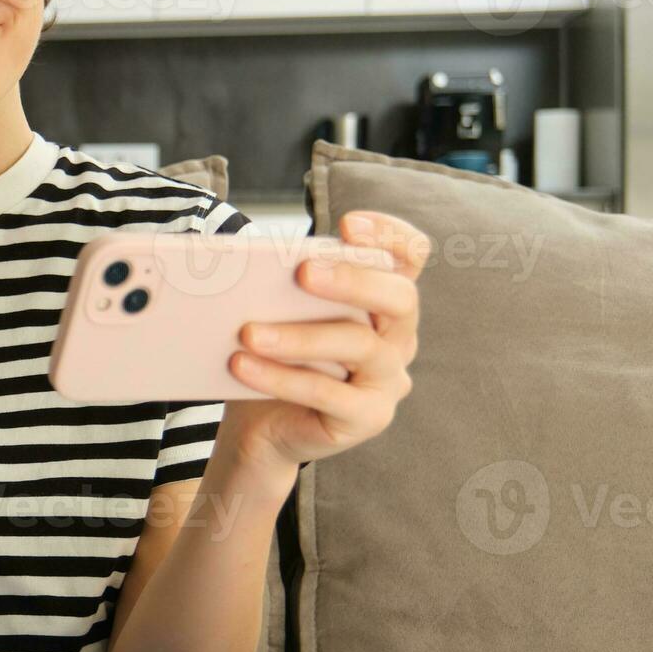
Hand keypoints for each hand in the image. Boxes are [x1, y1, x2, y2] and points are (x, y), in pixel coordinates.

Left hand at [221, 211, 431, 474]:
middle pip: (400, 299)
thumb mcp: (280, 312)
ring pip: (360, 346)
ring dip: (300, 337)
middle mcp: (399, 337)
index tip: (348, 225)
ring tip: (248, 332)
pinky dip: (281, 377)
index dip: (390, 235)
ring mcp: (389, 380)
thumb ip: (284, 285)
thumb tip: (249, 264)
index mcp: (384, 299)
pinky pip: (329, 394)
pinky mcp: (369, 418)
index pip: (411, 256)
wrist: (263, 426)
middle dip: (353, 280)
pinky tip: (241, 366)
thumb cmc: (276, 356)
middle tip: (304, 271)